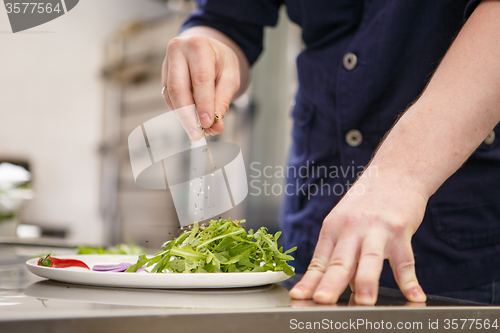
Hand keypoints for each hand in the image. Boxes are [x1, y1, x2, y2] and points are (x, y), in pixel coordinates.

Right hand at [162, 33, 241, 137]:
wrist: (207, 48)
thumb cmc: (220, 61)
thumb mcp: (230, 77)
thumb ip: (222, 101)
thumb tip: (215, 126)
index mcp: (198, 45)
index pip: (200, 78)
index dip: (203, 104)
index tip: (208, 123)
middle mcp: (178, 51)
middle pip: (179, 88)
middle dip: (188, 115)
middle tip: (197, 135)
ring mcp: (167, 63)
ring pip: (171, 96)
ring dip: (184, 117)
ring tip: (197, 131)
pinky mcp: (163, 76)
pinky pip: (169, 98)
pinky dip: (180, 112)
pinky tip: (191, 120)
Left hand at [289, 169, 427, 304]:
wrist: (395, 172)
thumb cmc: (368, 202)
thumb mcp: (347, 222)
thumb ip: (345, 254)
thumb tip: (347, 285)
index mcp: (332, 228)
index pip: (319, 261)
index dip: (309, 281)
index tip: (299, 297)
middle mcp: (350, 229)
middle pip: (339, 262)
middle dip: (330, 284)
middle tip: (322, 302)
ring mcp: (375, 229)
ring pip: (368, 259)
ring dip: (366, 282)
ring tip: (364, 302)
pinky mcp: (400, 230)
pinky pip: (405, 260)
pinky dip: (410, 281)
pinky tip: (415, 296)